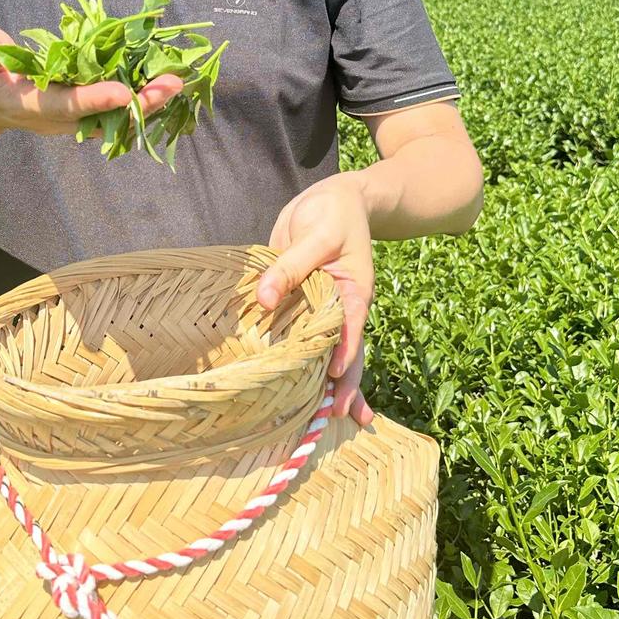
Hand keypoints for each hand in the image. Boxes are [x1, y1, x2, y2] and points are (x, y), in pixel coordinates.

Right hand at [0, 24, 184, 136]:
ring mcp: (71, 118)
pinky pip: (116, 109)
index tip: (123, 91)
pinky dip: (142, 96)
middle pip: (103, 116)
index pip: (65, 105)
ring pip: (115, 116)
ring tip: (181, 79)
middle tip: (172, 84)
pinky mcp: (81, 111)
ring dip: (149, 101)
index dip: (94, 99)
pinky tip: (167, 79)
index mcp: (28, 103)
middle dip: (139, 103)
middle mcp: (56, 117)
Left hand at [255, 174, 375, 426]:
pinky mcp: (306, 309)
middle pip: (347, 351)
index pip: (351, 328)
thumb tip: (264, 297)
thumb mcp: (316, 234)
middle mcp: (344, 309)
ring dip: (329, 383)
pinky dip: (307, 363)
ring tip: (329, 418)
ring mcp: (327, 312)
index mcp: (353, 291)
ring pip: (331, 353)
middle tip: (335, 415)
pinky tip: (304, 390)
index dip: (346, 351)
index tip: (336, 375)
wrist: (338, 200)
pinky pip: (308, 340)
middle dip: (345, 384)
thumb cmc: (333, 213)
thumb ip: (290, 265)